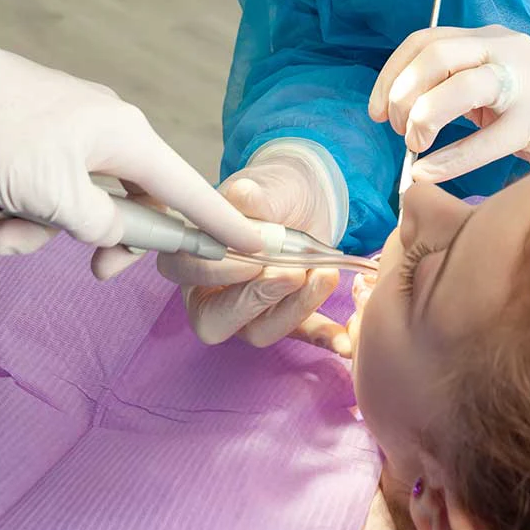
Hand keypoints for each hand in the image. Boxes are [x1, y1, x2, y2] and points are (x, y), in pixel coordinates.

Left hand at [0, 38, 263, 270]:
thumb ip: (101, 223)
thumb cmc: (0, 135)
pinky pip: (43, 187)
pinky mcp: (37, 138)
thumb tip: (118, 233)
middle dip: (95, 240)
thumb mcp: (55, 196)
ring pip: (74, 203)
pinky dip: (14, 208)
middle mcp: (108, 132)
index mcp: (127, 138)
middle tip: (91, 273)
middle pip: (128, 204)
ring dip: (34, 229)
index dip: (220, 221)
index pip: (187, 189)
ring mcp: (71, 133)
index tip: (255, 245)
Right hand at [158, 157, 347, 355]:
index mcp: (195, 255)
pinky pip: (299, 335)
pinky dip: (322, 337)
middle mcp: (213, 292)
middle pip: (213, 320)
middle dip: (255, 299)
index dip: (213, 271)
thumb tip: (243, 195)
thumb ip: (252, 197)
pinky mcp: (285, 316)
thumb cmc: (270, 192)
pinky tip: (343, 342)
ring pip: (258, 331)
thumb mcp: (264, 187)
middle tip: (290, 273)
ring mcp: (248, 311)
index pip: (186, 272)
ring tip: (324, 274)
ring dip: (295, 307)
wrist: (302, 198)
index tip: (250, 258)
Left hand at [369, 24, 529, 183]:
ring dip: (423, 118)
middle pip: (436, 55)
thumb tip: (397, 110)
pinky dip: (449, 160)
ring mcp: (527, 82)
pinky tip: (428, 174)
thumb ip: (454, 85)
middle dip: (403, 94)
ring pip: (460, 86)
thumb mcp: (493, 87)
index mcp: (489, 37)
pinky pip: (486, 139)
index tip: (375, 111)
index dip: (391, 75)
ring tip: (414, 147)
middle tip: (399, 131)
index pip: (424, 40)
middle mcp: (507, 49)